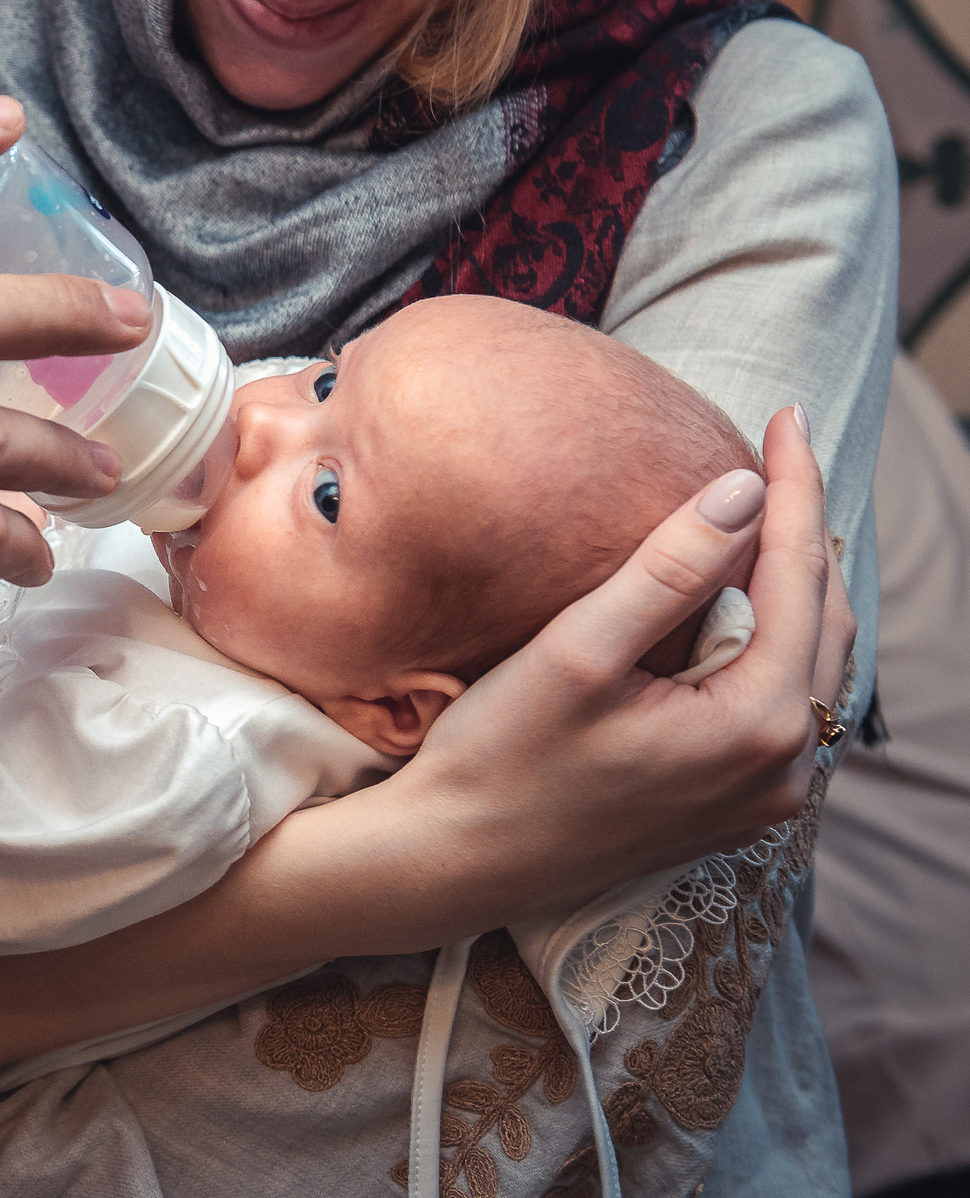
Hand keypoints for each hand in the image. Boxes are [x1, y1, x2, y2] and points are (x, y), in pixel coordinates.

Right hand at [0, 406, 851, 1065]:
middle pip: (825, 619)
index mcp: (755, 722)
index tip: (784, 419)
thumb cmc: (500, 760)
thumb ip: (667, 569)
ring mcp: (765, 795)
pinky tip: (743, 606)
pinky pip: (789, 705)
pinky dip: (779, 640)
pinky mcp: (735, 805)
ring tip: (770, 512)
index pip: (799, 577)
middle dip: (806, 530)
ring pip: (816, 664)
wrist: (458, 863)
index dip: (794, 490)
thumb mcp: (576, 654)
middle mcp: (784, 766)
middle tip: (781, 452)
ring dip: (797, 585)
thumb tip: (745, 489)